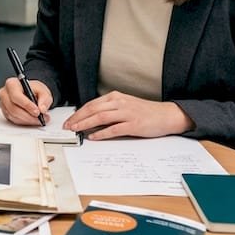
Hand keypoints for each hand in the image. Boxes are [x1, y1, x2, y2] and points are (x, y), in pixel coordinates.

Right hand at [0, 77, 52, 125]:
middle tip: (40, 118)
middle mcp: (4, 93)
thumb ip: (45, 99)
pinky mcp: (5, 112)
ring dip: (28, 120)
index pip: (16, 96)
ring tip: (39, 120)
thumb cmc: (33, 90)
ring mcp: (3, 104)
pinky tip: (32, 119)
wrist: (30, 93)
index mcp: (12, 84)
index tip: (37, 112)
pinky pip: (13, 120)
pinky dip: (24, 122)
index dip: (27, 105)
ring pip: (14, 116)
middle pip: (14, 108)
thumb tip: (42, 109)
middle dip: (29, 116)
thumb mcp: (43, 90)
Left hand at [62, 91, 192, 139]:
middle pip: (93, 109)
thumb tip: (91, 118)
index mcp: (116, 97)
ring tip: (75, 131)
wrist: (167, 115)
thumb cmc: (146, 112)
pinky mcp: (134, 124)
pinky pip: (113, 129)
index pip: (91, 104)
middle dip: (77, 118)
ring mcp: (127, 113)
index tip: (69, 121)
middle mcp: (120, 103)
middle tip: (67, 127)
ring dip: (85, 124)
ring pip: (100, 117)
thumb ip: (110, 109)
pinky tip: (93, 137)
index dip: (78, 113)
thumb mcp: (125, 105)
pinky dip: (101, 133)